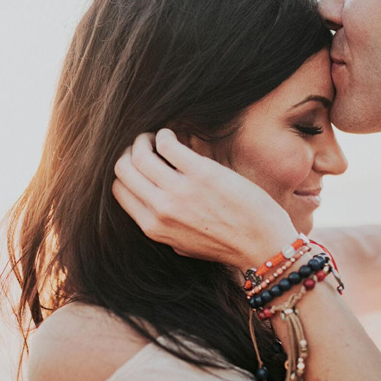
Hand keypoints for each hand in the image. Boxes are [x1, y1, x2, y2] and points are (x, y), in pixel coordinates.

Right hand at [113, 129, 297, 268]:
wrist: (262, 244)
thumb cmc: (226, 243)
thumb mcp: (182, 244)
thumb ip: (162, 224)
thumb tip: (149, 198)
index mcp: (154, 228)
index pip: (119, 191)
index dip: (125, 172)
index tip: (136, 162)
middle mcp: (161, 209)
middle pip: (122, 170)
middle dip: (129, 152)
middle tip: (142, 145)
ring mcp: (180, 191)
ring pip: (139, 154)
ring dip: (144, 139)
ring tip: (155, 137)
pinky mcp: (201, 173)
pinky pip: (167, 144)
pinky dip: (164, 135)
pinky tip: (172, 135)